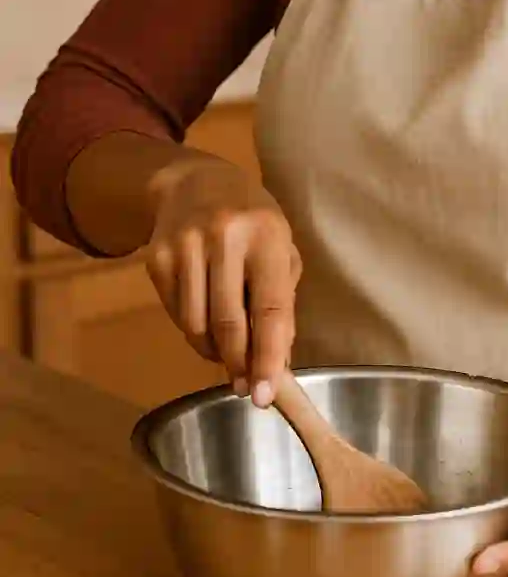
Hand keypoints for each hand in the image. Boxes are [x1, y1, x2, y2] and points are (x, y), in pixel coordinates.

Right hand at [144, 153, 300, 406]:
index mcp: (266, 233)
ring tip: (229, 352)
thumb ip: (282, 301)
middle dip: (239, 364)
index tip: (267, 394)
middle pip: (229, 322)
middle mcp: (224, 237)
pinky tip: (207, 324)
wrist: (195, 182)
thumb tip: (277, 360)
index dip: (269, 356)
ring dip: (215, 352)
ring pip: (197, 326)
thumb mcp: (280, 247)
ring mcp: (185, 246)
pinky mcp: (157, 259)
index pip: (270, 307)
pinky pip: (177, 315)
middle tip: (247, 390)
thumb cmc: (252, 221)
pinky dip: (194, 332)